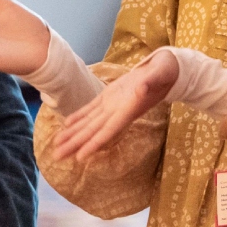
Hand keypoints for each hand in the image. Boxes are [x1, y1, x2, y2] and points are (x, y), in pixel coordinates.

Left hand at [49, 46, 181, 162]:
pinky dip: (79, 117)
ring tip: (57, 145)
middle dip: (75, 144)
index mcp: (129, 109)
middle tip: (56, 156)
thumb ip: (152, 81)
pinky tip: (67, 125)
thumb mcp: (161, 73)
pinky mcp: (110, 95)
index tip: (80, 157)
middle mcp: (119, 111)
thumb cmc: (168, 71)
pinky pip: (92, 109)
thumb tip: (143, 87)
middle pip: (94, 131)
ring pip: (90, 122)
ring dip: (73, 134)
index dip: (94, 143)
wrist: (170, 68)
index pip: (109, 130)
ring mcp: (114, 104)